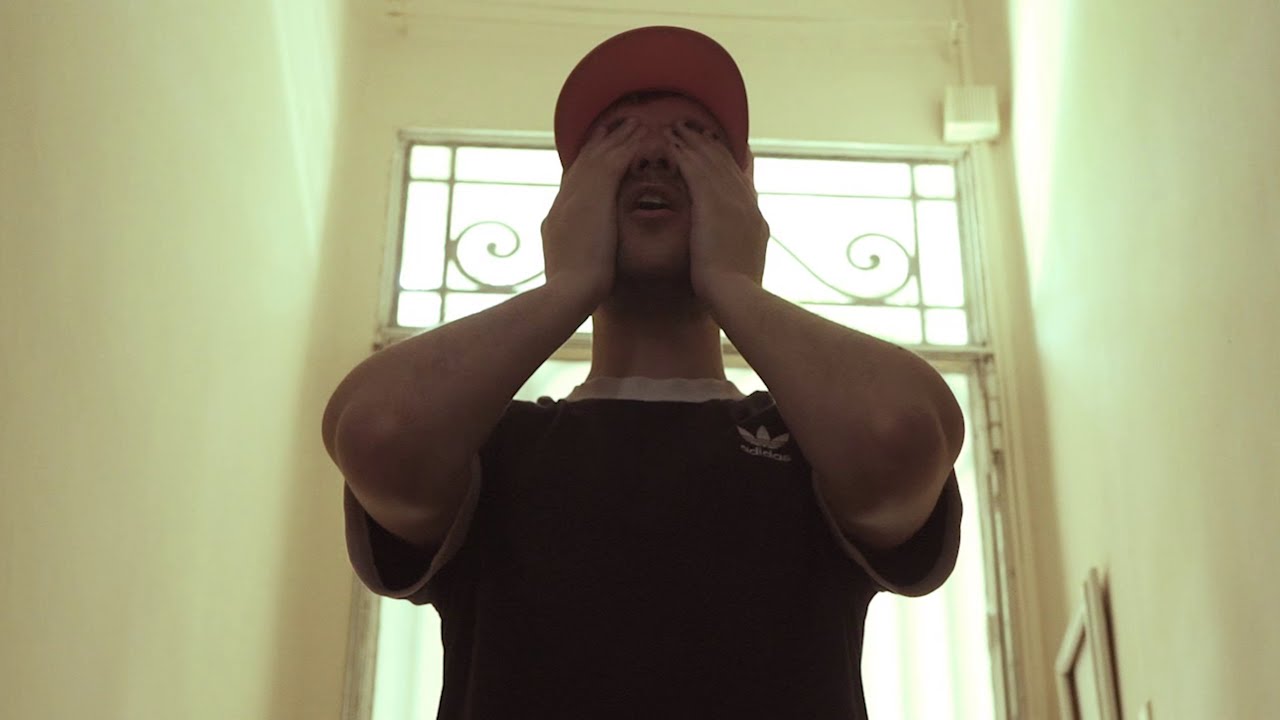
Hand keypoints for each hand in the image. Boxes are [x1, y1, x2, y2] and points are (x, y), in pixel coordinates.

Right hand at [541, 118, 648, 309]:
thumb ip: (574, 255)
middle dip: (601, 143)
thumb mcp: (568, 268)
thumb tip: (579, 258)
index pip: (572, 183)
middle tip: (616, 124)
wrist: (566, 293)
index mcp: (557, 217)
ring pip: (599, 156)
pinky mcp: (593, 196)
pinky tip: (645, 135)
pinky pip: (614, 162)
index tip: (598, 152)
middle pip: (584, 162)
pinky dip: (629, 146)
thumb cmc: (571, 293)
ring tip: (636, 121)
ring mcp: (576, 196)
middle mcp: (564, 200)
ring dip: (619, 137)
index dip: (586, 165)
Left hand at [666, 123, 769, 301]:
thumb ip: (736, 256)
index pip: (741, 183)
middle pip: (727, 165)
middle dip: (709, 145)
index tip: (716, 149)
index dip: (727, 163)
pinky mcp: (713, 203)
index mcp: (755, 221)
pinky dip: (683, 152)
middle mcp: (746, 205)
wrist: (737, 297)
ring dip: (693, 141)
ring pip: (711, 161)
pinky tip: (670, 140)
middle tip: (694, 127)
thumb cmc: (735, 296)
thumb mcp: (742, 270)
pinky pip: (695, 169)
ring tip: (676, 126)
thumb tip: (731, 258)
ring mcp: (732, 202)